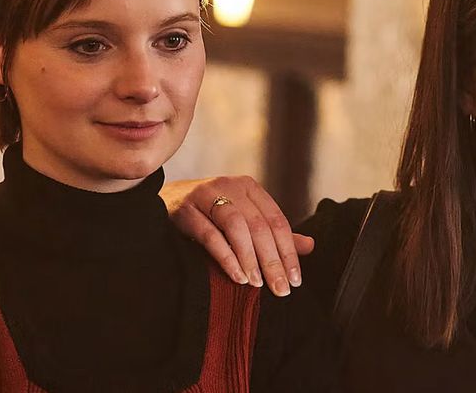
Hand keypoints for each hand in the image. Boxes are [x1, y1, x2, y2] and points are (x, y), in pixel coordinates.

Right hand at [162, 176, 314, 296]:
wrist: (165, 201)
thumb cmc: (210, 213)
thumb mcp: (243, 218)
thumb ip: (274, 232)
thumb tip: (310, 246)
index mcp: (249, 187)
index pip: (276, 220)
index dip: (288, 251)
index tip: (296, 279)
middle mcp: (229, 186)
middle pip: (259, 225)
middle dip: (273, 261)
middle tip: (281, 289)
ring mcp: (205, 195)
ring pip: (236, 226)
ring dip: (250, 258)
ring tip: (258, 284)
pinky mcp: (185, 209)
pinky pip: (209, 234)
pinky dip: (226, 257)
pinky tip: (236, 276)